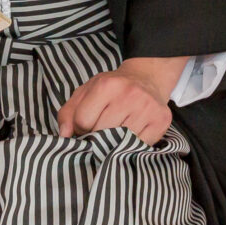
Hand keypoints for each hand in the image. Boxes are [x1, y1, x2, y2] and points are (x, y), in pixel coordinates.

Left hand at [57, 56, 187, 143]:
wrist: (147, 78)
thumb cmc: (113, 89)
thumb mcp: (86, 92)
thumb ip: (69, 113)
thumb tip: (64, 136)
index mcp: (106, 85)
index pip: (82, 121)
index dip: (81, 127)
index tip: (88, 125)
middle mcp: (129, 94)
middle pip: (101, 133)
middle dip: (97, 137)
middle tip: (102, 130)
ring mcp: (147, 107)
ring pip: (120, 141)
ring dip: (114, 143)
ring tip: (116, 132)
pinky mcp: (161, 120)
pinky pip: (139, 146)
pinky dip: (132, 145)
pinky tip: (131, 135)